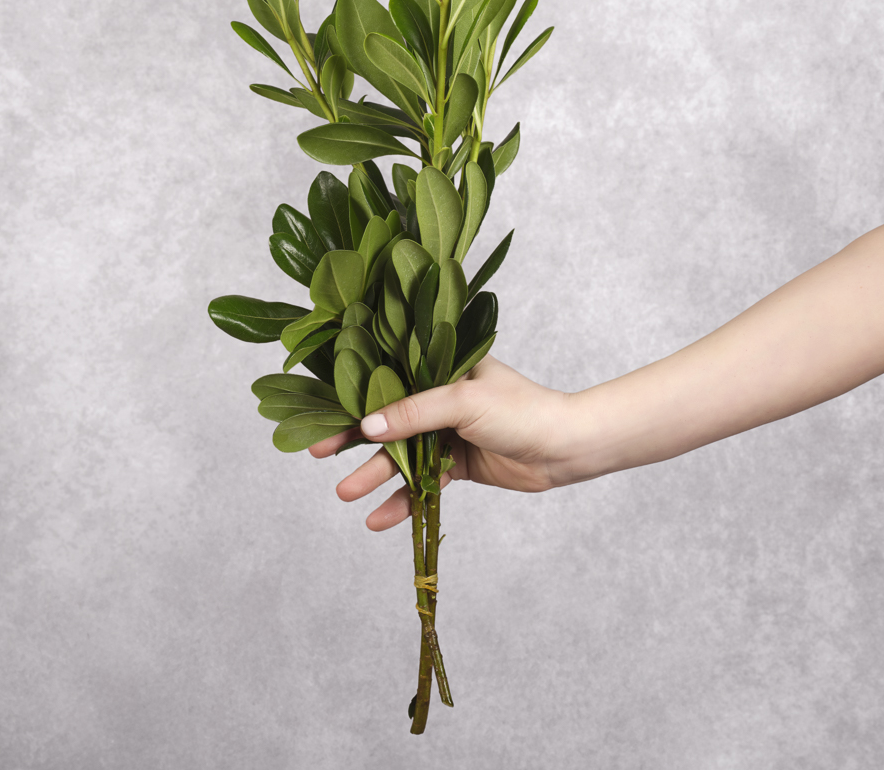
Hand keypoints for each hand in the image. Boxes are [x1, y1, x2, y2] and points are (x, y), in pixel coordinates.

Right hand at [308, 354, 582, 530]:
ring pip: (401, 454)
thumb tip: (367, 428)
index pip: (387, 378)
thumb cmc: (521, 409)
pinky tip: (380, 519)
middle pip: (387, 418)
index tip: (323, 411)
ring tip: (345, 494)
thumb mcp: (462, 400)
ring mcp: (447, 431)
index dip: (353, 395)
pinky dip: (403, 500)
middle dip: (354, 438)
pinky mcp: (457, 464)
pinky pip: (422, 483)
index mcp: (440, 365)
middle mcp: (440, 396)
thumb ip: (413, 412)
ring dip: (375, 474)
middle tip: (318, 452)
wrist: (565, 448)